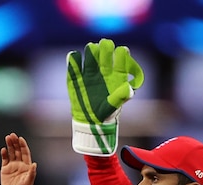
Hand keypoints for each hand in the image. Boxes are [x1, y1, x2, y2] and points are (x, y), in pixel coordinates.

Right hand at [0, 133, 36, 184]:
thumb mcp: (28, 182)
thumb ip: (31, 173)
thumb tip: (35, 164)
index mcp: (26, 166)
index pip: (25, 153)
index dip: (23, 146)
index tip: (20, 139)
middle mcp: (19, 165)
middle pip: (17, 151)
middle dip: (15, 143)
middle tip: (12, 135)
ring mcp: (12, 167)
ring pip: (11, 153)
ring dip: (9, 145)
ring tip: (7, 138)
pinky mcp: (5, 170)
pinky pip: (4, 159)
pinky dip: (4, 154)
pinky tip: (3, 149)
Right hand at [66, 38, 143, 155]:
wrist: (90, 122)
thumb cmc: (106, 113)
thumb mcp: (114, 106)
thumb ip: (121, 96)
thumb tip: (129, 88)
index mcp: (116, 74)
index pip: (121, 57)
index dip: (121, 54)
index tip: (121, 51)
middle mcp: (104, 69)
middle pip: (106, 52)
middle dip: (105, 47)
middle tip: (105, 45)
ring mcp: (90, 71)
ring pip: (91, 54)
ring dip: (91, 50)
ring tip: (91, 49)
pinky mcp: (76, 77)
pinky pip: (74, 64)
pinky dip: (73, 59)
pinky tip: (74, 56)